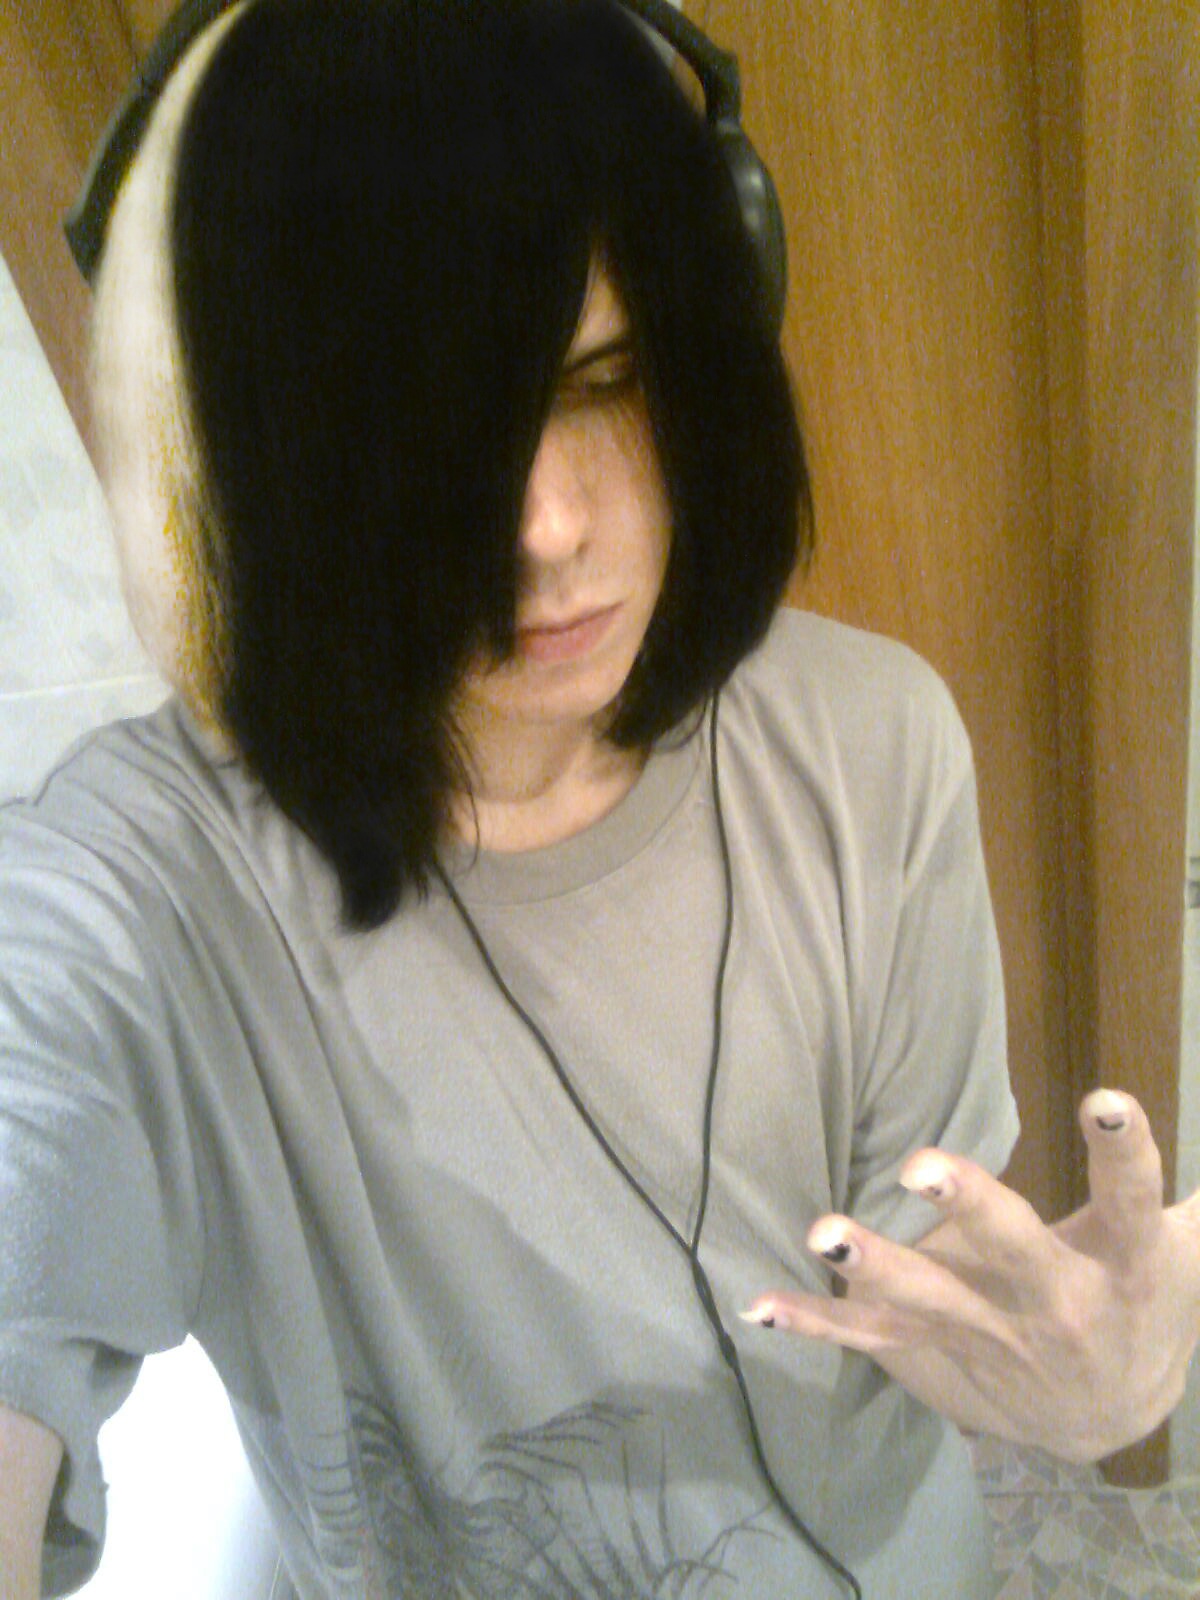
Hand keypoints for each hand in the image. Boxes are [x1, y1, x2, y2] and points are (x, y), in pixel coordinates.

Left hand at [740, 1091, 1199, 1461]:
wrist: (1115, 1413)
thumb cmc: (1143, 1295)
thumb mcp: (1185, 1247)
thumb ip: (1175, 1187)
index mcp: (1127, 1259)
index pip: (1131, 1195)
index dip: (1121, 1147)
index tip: (1103, 1096)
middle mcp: (1060, 1300)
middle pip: (1016, 1249)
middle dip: (970, 1208)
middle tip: (918, 1165)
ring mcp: (997, 1336)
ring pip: (933, 1300)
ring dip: (875, 1268)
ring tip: (823, 1234)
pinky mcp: (945, 1353)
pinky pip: (875, 1339)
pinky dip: (817, 1324)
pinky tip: (760, 1305)